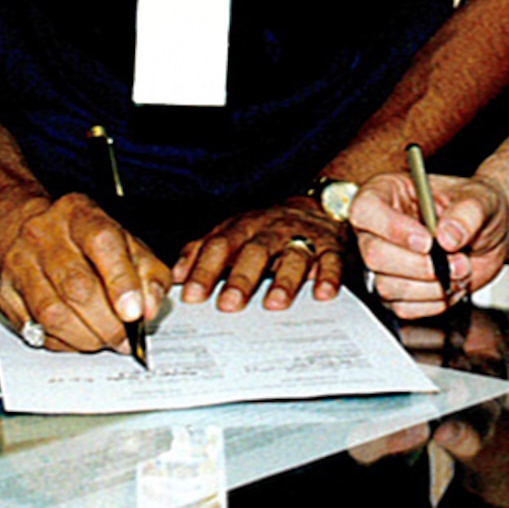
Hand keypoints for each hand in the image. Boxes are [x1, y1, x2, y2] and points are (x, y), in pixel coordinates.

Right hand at [0, 192, 170, 353]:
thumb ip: (149, 273)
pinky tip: (77, 339)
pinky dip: (61, 342)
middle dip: (106, 323)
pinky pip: (33, 328)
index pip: (103, 244)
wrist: (36, 229)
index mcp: (82, 215)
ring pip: (52, 313)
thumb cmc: (89, 240)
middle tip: (125, 340)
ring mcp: (21, 264)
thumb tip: (150, 309)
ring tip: (104, 342)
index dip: (121, 282)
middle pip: (76, 286)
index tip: (135, 313)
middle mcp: (46, 236)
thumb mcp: (128, 242)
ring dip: (84, 337)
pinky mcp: (6, 293)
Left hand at [173, 198, 349, 310]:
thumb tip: (175, 275)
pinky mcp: (332, 248)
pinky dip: (328, 277)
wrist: (322, 204)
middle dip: (241, 278)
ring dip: (284, 280)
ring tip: (274, 304)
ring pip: (293, 256)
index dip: (205, 269)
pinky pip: (332, 260)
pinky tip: (323, 294)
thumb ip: (203, 251)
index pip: (221, 245)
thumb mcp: (235, 231)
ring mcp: (304, 237)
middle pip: (255, 251)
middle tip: (229, 305)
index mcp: (245, 226)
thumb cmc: (270, 227)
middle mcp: (273, 230)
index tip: (192, 295)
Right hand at [352, 171, 508, 316]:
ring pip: (387, 286)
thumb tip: (447, 236)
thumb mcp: (481, 200)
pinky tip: (451, 284)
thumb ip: (466, 214)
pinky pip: (403, 307)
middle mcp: (381, 228)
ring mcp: (387, 261)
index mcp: (389, 192)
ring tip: (460, 269)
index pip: (366, 210)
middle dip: (420, 265)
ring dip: (431, 285)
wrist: (493, 233)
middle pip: (374, 254)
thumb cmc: (478, 206)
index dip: (392, 228)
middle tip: (454, 259)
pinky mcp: (399, 289)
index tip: (426, 240)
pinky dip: (433, 302)